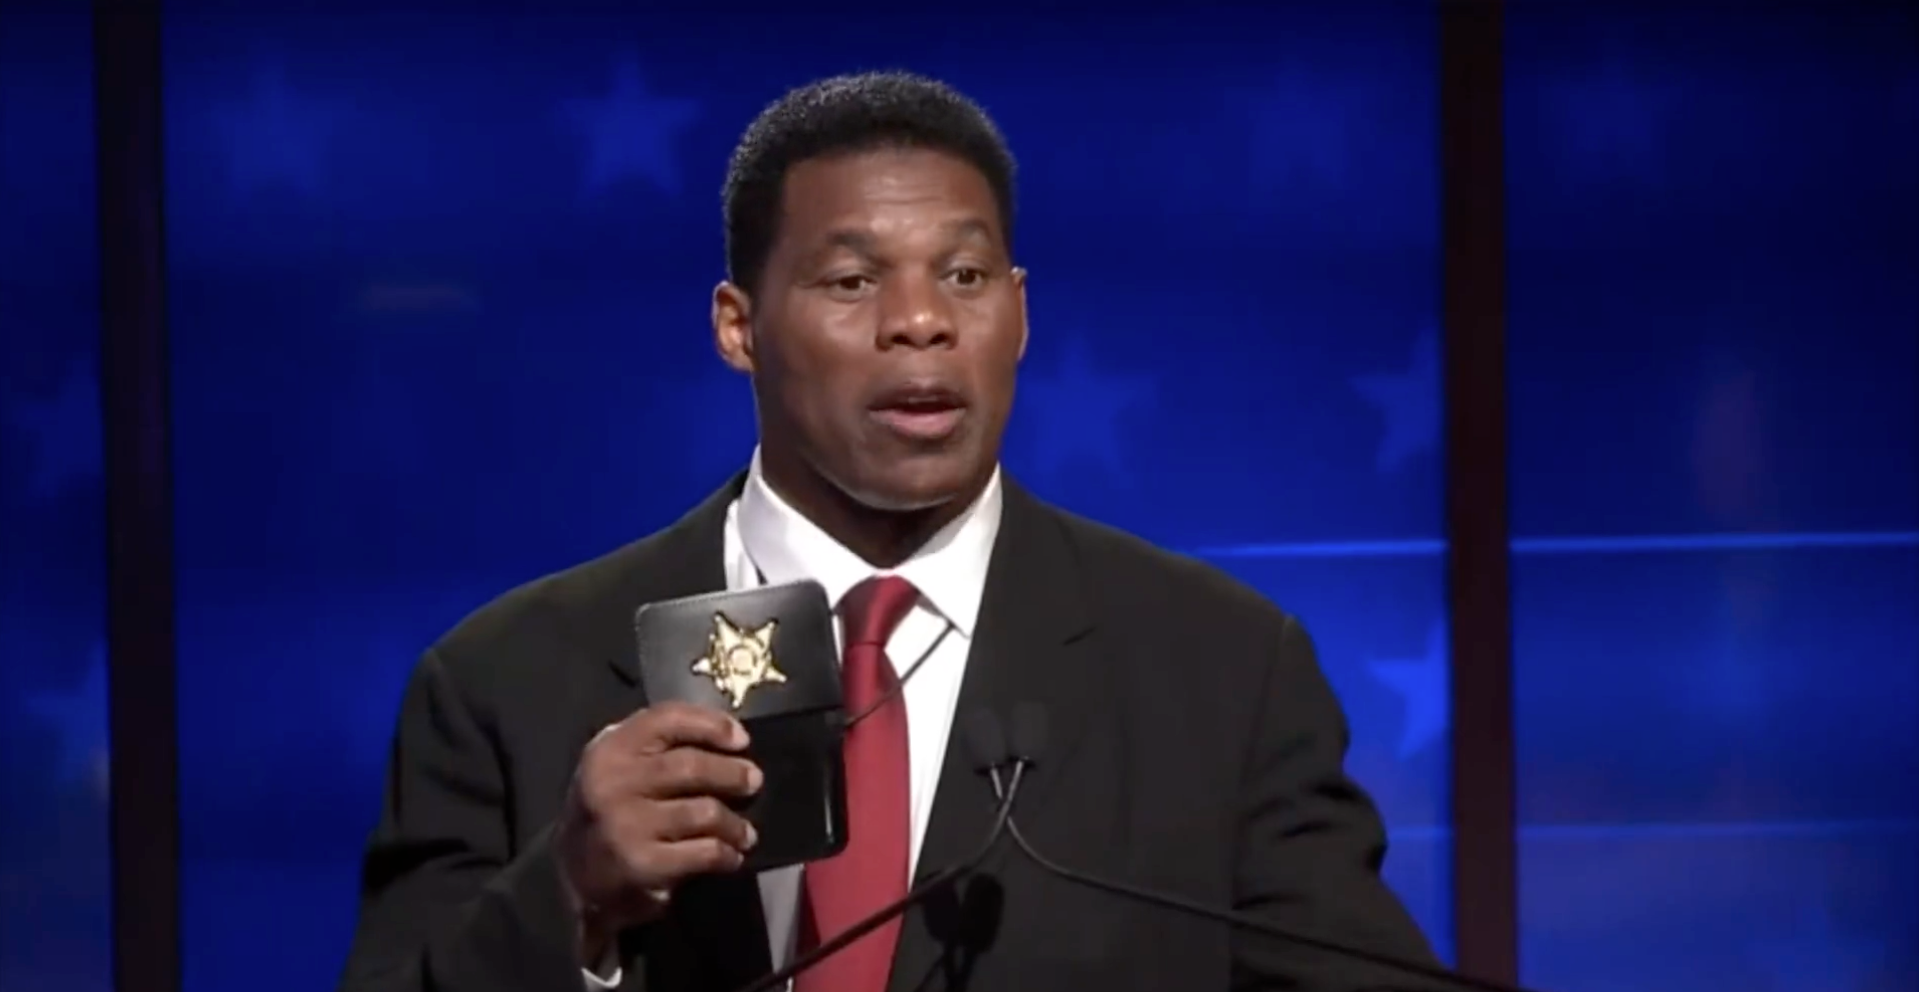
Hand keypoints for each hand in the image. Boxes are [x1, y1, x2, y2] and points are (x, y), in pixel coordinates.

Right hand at [555, 701, 762, 956]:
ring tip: (746, 831)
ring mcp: (625, 824)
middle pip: (691, 766)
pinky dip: (726, 854)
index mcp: (610, 748)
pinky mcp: (641, 863)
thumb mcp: (619, 764)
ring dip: (735, 823)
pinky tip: (732, 856)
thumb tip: (728, 738)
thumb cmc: (610, 809)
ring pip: (704, 812)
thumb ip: (658, 744)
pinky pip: (702, 852)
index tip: (742, 739)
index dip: (711, 724)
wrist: (572, 875)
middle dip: (732, 773)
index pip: (667, 719)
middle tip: (754, 782)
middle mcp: (612, 782)